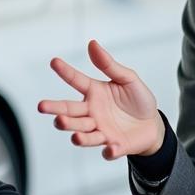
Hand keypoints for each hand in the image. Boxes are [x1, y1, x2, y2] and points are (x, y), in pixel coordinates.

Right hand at [38, 39, 163, 159]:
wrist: (152, 125)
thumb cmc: (137, 99)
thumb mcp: (127, 78)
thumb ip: (109, 65)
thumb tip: (92, 43)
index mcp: (94, 93)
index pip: (76, 81)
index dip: (65, 72)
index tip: (54, 61)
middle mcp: (92, 113)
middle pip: (71, 112)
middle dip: (56, 110)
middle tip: (42, 106)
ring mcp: (101, 130)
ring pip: (84, 133)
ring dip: (77, 133)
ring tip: (71, 132)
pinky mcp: (114, 146)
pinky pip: (108, 151)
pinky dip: (109, 151)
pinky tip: (111, 148)